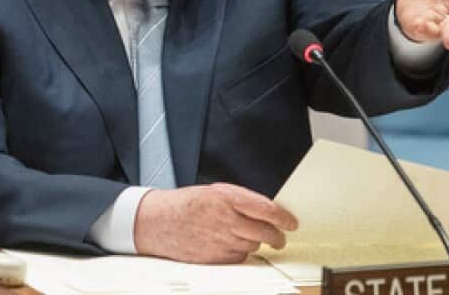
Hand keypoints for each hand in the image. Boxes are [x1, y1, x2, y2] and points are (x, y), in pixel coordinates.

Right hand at [134, 184, 297, 263]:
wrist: (157, 222)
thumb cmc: (183, 205)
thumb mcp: (212, 191)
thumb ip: (239, 199)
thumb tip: (264, 209)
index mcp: (226, 198)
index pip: (267, 210)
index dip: (284, 218)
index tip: (291, 222)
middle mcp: (226, 220)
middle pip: (266, 233)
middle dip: (277, 236)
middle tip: (279, 237)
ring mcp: (222, 240)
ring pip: (254, 246)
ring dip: (256, 243)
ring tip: (247, 237)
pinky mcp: (216, 257)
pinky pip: (240, 258)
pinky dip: (241, 252)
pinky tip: (232, 244)